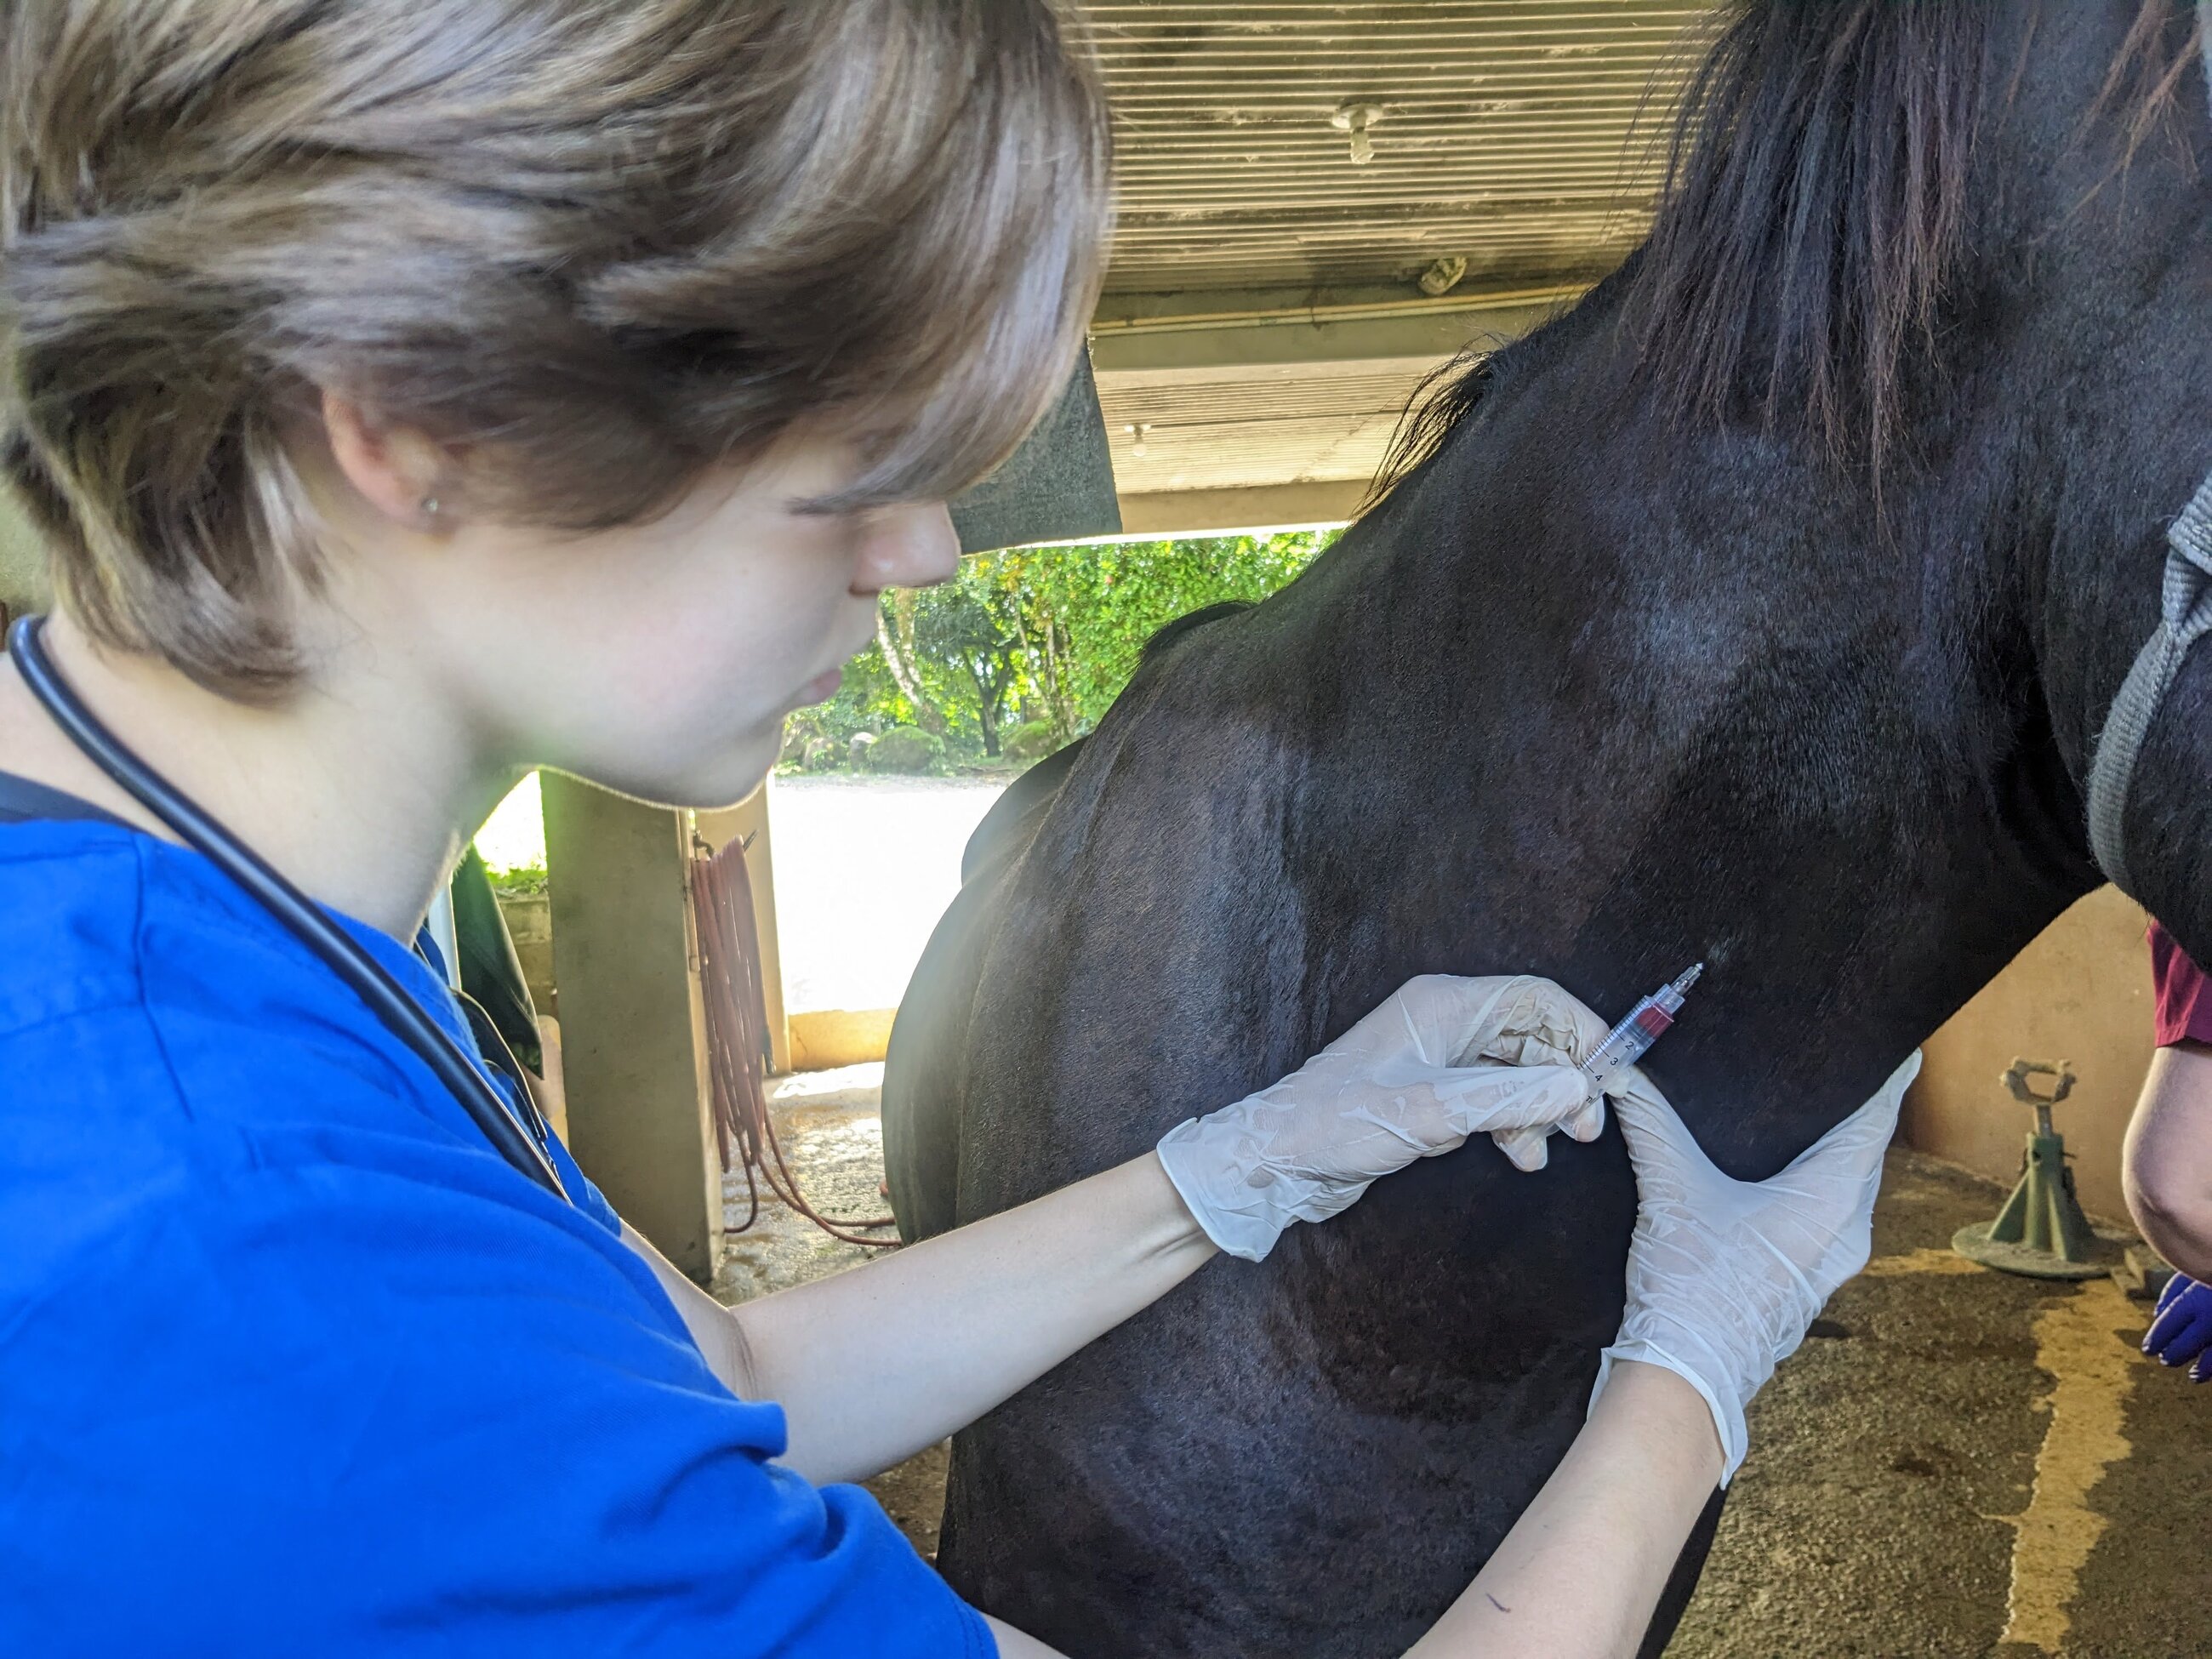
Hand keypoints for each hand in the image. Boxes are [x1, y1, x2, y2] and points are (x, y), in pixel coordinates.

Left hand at [1156, 975, 1605, 1261]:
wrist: (1274, 1159)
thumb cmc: (1335, 1123)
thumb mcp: (1431, 1113)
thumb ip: (1509, 1099)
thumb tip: (1577, 1087)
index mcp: (1444, 1006)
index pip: (1536, 1000)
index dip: (1581, 1032)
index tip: (1611, 1076)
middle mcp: (1443, 1023)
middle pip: (1531, 1036)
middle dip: (1564, 1079)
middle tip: (1586, 1126)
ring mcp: (1436, 1058)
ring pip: (1514, 1073)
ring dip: (1538, 1108)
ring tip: (1545, 1150)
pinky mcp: (1428, 1093)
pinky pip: (1489, 1099)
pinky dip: (1510, 1124)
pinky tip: (1515, 1153)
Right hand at [1591, 1053, 1921, 1481]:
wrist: (1684, 1379)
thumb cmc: (1690, 1286)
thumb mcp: (1669, 1190)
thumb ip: (1649, 1122)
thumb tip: (1619, 1069)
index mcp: (1829, 1201)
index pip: (1871, 1124)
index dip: (1887, 1083)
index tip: (1901, 1048)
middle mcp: (1845, 1232)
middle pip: (1864, 1158)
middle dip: (1858, 1116)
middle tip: (1844, 1071)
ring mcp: (1830, 1264)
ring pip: (1848, 1194)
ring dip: (1836, 1157)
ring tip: (1811, 1118)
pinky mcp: (1805, 1284)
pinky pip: (1828, 1221)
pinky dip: (1817, 1191)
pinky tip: (1780, 1180)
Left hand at [2144, 1274, 2211, 1381]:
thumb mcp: (2193, 1270)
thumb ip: (2174, 1290)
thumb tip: (2157, 1314)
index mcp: (2195, 1299)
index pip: (2168, 1326)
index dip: (2157, 1339)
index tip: (2149, 1348)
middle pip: (2186, 1345)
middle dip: (2174, 1354)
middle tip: (2165, 1360)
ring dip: (2203, 1370)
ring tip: (2193, 1375)